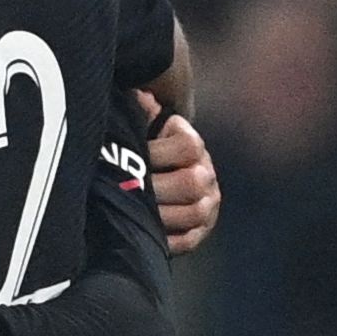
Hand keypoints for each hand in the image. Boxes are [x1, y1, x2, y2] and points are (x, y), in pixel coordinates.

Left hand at [143, 101, 219, 254]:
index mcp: (192, 143)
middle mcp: (206, 172)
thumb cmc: (142, 144)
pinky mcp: (203, 229)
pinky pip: (191, 239)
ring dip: (163, 216)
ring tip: (135, 214)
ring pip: (195, 213)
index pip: (188, 147)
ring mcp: (208, 202)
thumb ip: (141, 112)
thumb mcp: (142, 125)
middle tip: (128, 192)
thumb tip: (138, 95)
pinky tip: (147, 235)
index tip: (130, 157)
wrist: (157, 170)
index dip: (157, 154)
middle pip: (192, 184)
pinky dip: (169, 240)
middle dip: (156, 189)